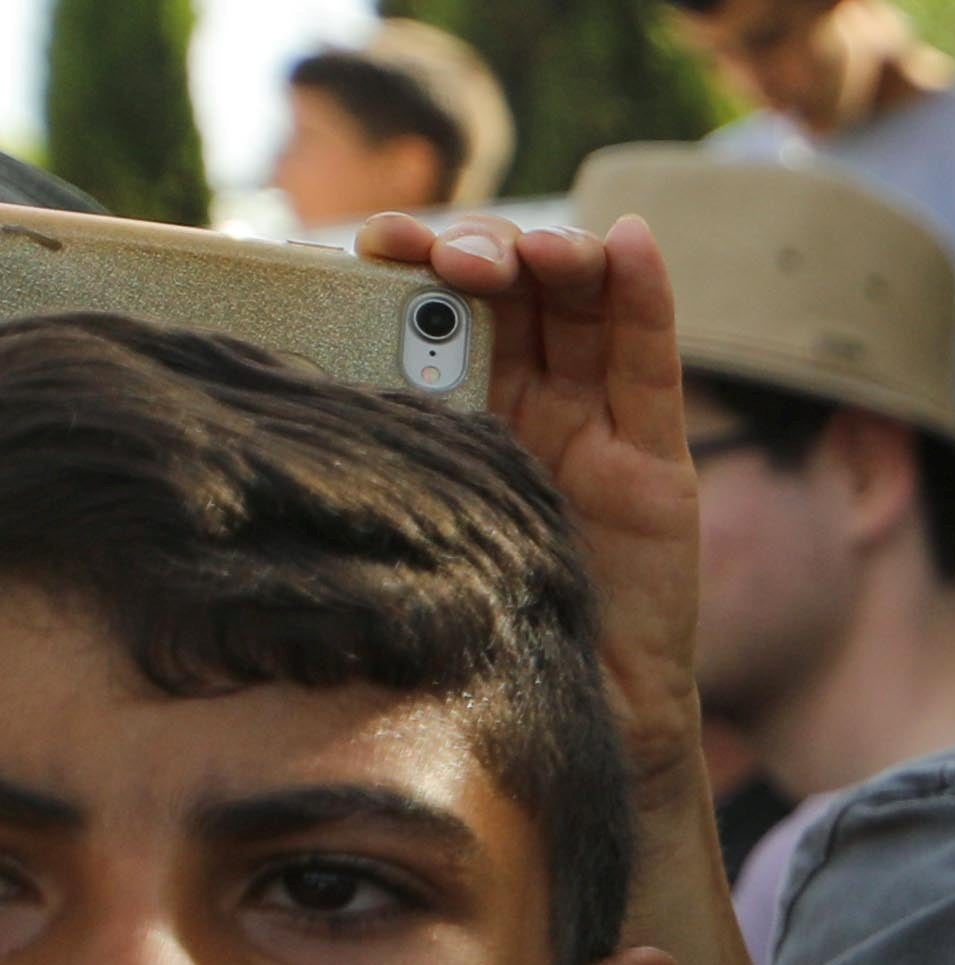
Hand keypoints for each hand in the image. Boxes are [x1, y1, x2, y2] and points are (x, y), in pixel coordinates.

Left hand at [362, 211, 700, 785]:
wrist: (554, 722)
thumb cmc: (462, 633)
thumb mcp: (398, 515)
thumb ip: (374, 442)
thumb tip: (287, 360)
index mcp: (455, 413)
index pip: (437, 307)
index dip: (411, 262)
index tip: (371, 250)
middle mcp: (527, 408)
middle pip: (513, 290)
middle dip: (478, 252)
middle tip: (443, 262)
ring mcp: (595, 427)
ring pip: (582, 306)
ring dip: (555, 255)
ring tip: (525, 255)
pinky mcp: (657, 459)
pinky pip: (651, 361)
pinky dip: (647, 293)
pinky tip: (634, 241)